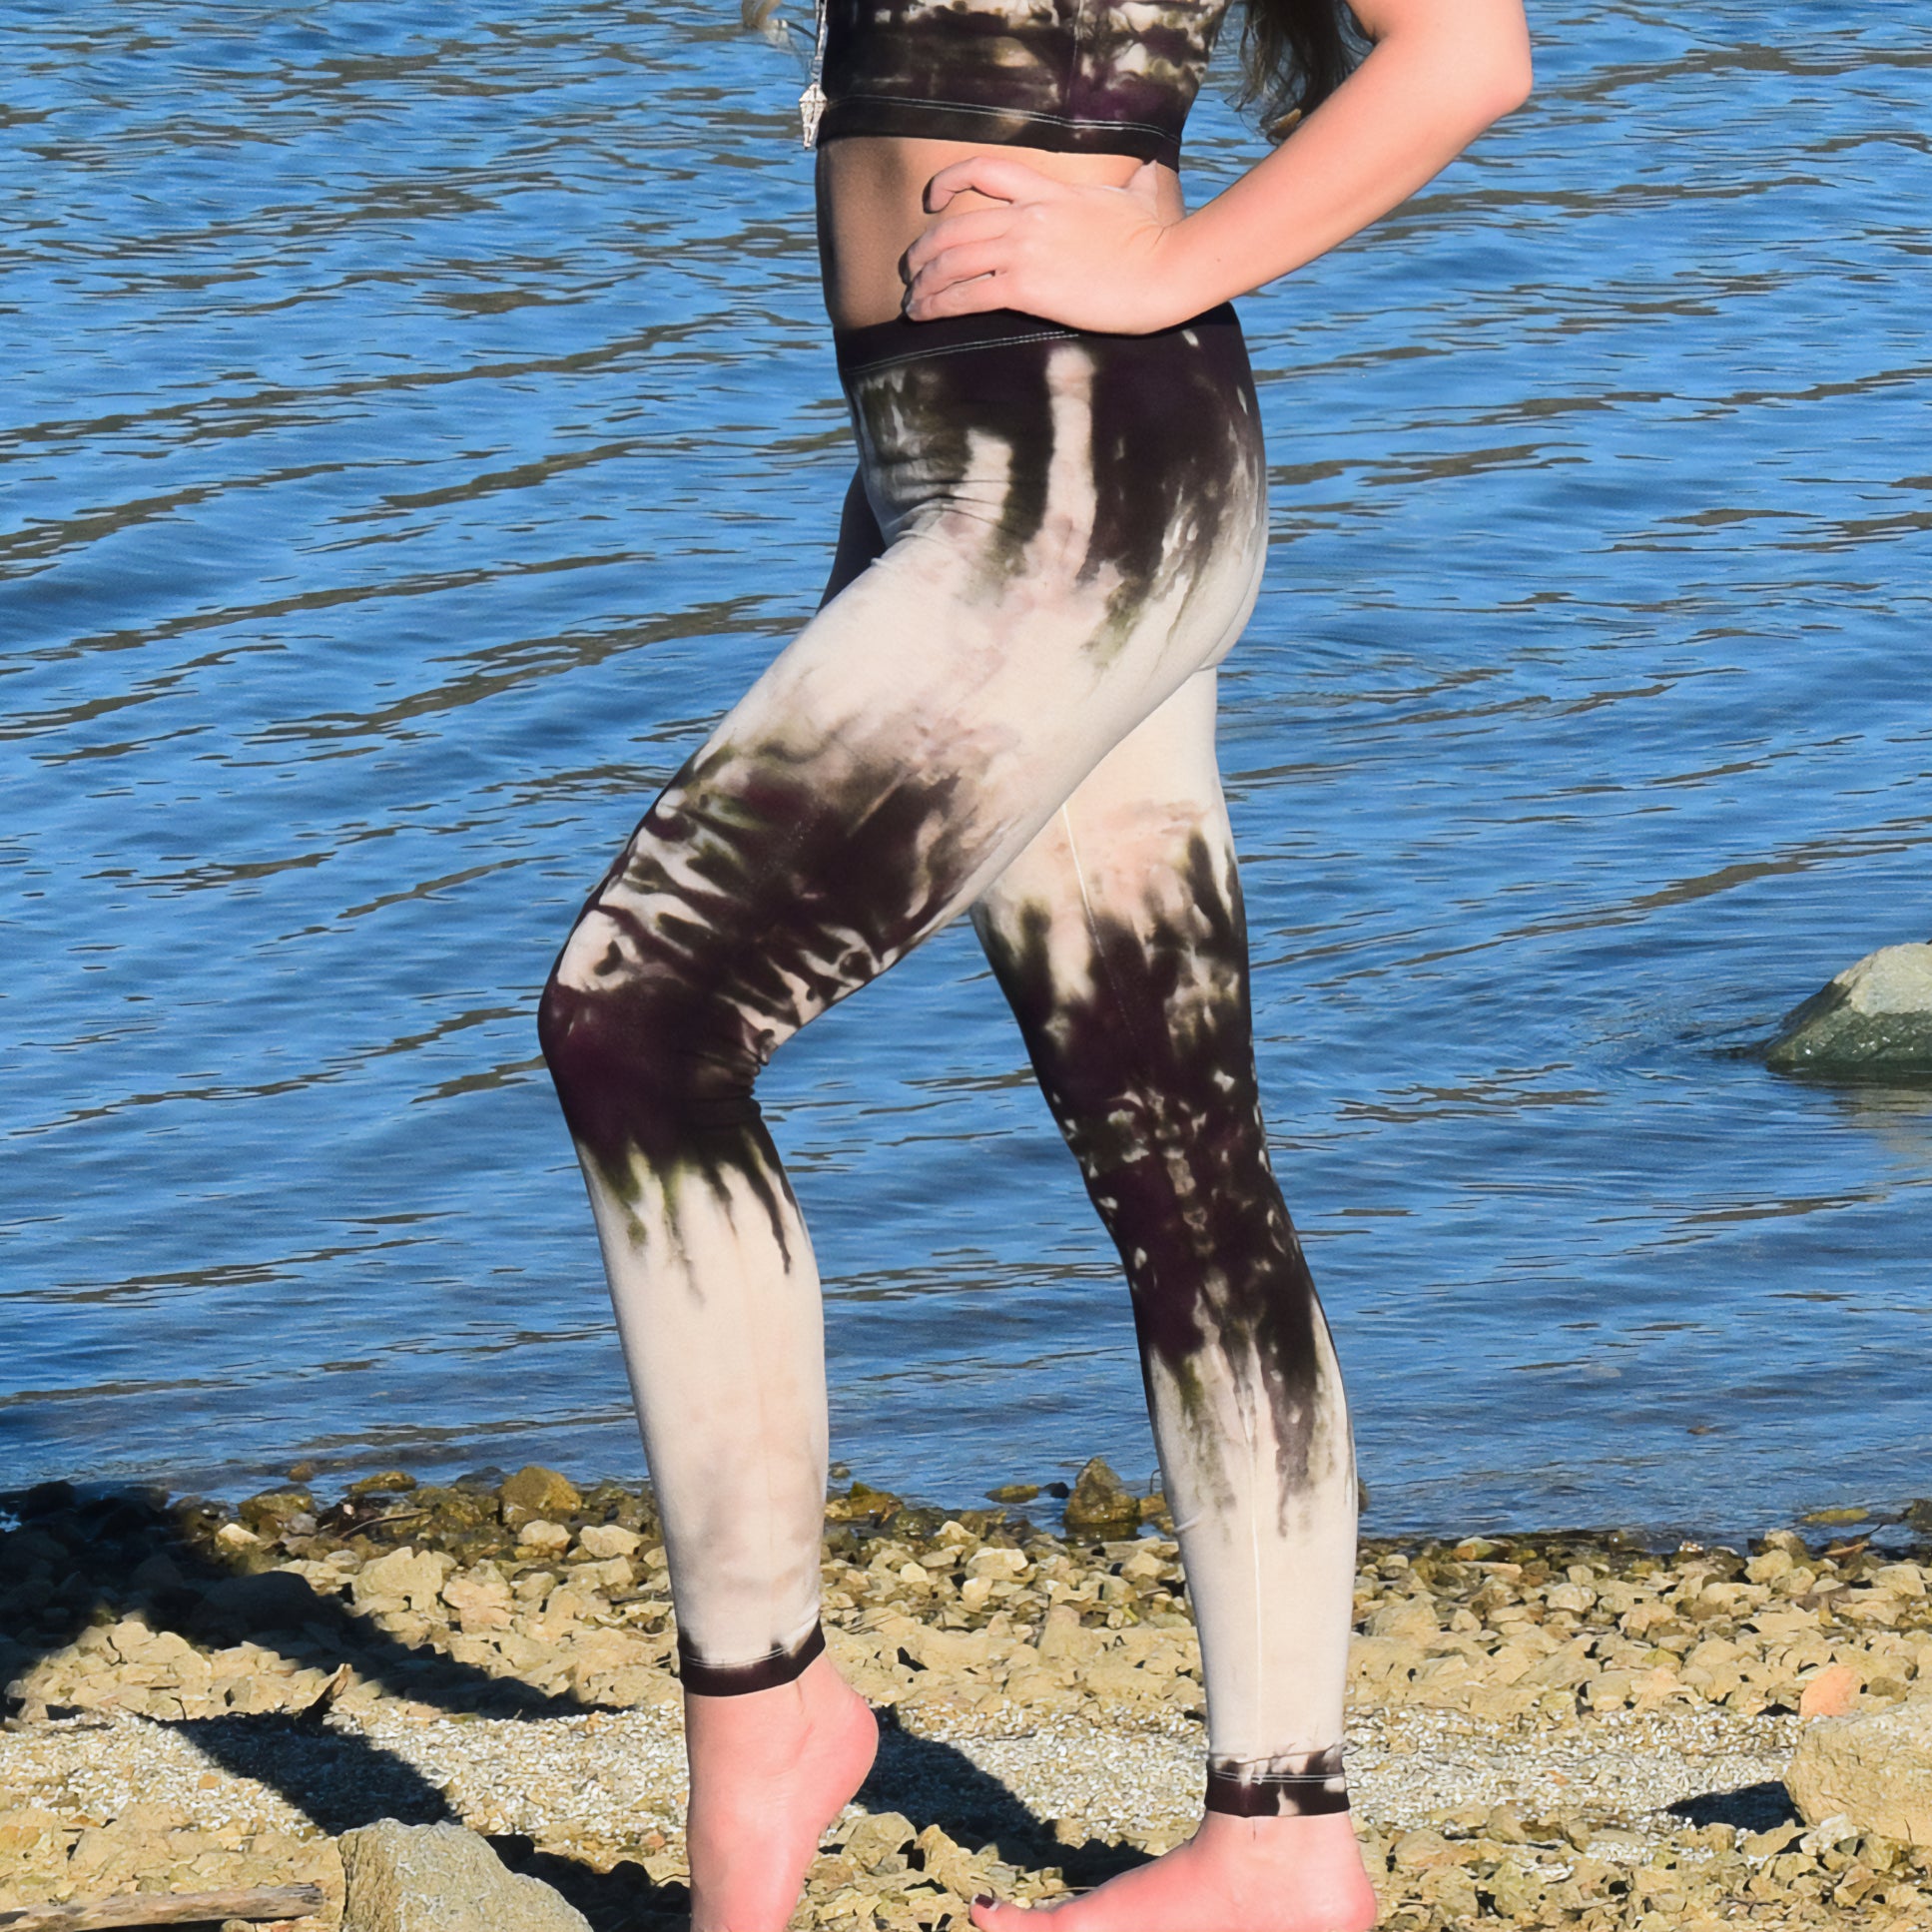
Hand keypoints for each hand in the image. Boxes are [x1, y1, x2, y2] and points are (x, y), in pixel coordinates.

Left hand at [899, 155, 1197, 333]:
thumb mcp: (1141, 197)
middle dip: (923, 250)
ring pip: (952, 260)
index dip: (947, 180)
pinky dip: (937, 305)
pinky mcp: (1025, 288)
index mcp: (1047, 189)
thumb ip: (1137, 183)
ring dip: (924, 283)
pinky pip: (965, 295)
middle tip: (911, 270)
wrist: (1163, 270)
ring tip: (912, 302)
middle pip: (953, 225)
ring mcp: (1023, 250)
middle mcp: (1027, 215)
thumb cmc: (1157, 239)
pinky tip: (924, 316)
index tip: (932, 200)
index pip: (982, 169)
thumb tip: (1151, 172)